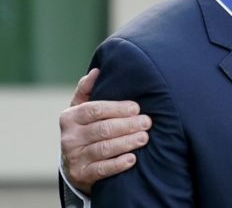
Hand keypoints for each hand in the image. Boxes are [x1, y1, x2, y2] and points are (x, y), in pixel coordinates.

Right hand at [59, 69, 152, 193]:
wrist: (74, 163)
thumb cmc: (85, 129)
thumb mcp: (81, 109)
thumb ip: (87, 90)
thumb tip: (97, 71)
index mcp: (70, 117)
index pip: (95, 109)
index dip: (117, 108)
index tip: (136, 108)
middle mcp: (69, 137)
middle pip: (102, 129)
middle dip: (128, 125)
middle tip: (147, 122)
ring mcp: (74, 157)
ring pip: (104, 148)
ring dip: (126, 142)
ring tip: (144, 137)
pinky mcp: (81, 175)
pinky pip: (101, 170)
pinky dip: (118, 164)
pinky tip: (132, 159)